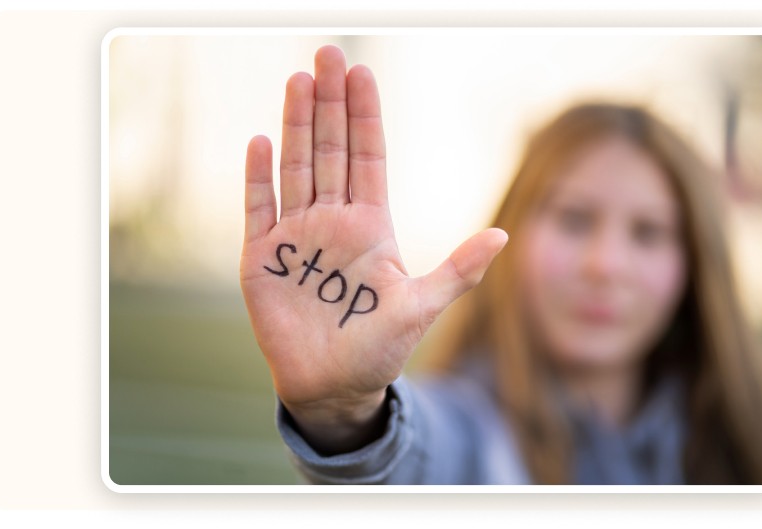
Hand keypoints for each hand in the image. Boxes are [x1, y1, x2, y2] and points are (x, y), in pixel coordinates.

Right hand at [240, 46, 506, 448]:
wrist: (332, 385)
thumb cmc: (378, 348)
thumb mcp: (422, 306)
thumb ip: (458, 270)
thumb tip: (503, 235)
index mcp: (370, 226)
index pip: (367, 158)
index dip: (364, 116)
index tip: (363, 75)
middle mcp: (332, 222)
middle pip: (329, 150)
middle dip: (328, 103)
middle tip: (328, 55)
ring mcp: (295, 236)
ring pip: (295, 168)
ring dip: (296, 125)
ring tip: (298, 81)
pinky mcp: (262, 258)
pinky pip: (258, 208)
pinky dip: (258, 177)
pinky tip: (261, 142)